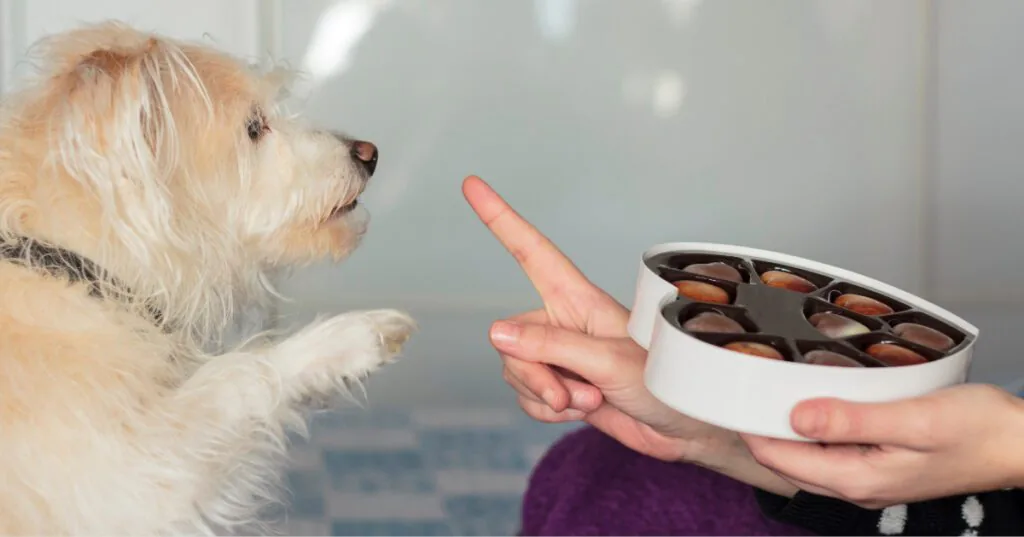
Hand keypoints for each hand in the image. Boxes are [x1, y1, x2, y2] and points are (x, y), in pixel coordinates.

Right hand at [461, 176, 775, 475]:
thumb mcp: (608, 362)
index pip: (531, 251)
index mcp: (578, 299)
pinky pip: (526, 397)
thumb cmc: (665, 382)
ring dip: (546, 396)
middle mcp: (563, 322)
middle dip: (532, 374)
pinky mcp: (560, 386)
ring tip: (589, 401)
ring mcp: (560, 356)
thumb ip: (550, 346)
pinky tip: (580, 412)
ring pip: (515, 371)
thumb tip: (496, 332)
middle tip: (570, 394)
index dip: (501, 219)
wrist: (684, 429)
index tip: (472, 185)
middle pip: (511, 338)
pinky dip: (547, 412)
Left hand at [742, 383, 1023, 508]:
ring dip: (785, 430)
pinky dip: (813, 431)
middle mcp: (857, 486)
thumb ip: (851, 421)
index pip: (781, 458)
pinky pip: (831, 453)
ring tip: (767, 391)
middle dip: (761, 429)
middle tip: (742, 388)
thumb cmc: (977, 429)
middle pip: (787, 461)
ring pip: (807, 458)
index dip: (751, 427)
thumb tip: (796, 417)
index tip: (732, 395)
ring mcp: (868, 480)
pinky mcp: (879, 467)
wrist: (1020, 444)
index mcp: (859, 478)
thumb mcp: (913, 419)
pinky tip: (813, 405)